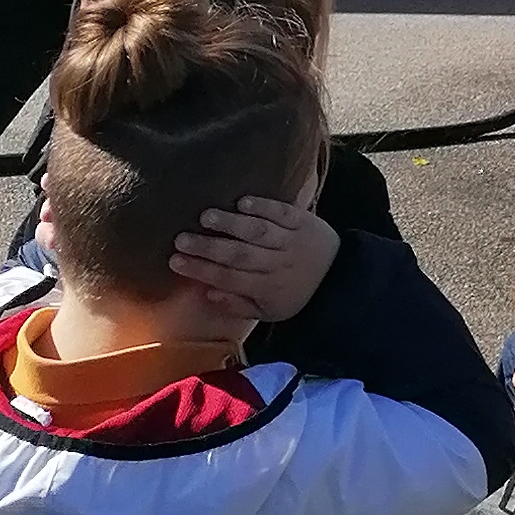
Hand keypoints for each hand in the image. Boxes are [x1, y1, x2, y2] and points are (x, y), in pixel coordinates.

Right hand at [170, 193, 339, 326]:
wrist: (340, 276)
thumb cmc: (295, 294)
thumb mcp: (269, 312)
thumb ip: (238, 305)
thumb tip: (206, 292)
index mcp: (266, 289)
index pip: (228, 279)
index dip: (200, 270)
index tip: (175, 261)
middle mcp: (276, 264)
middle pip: (239, 255)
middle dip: (208, 247)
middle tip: (181, 238)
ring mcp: (290, 241)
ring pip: (258, 232)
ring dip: (231, 224)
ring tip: (206, 217)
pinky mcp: (303, 221)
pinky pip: (282, 213)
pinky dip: (263, 207)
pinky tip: (242, 202)